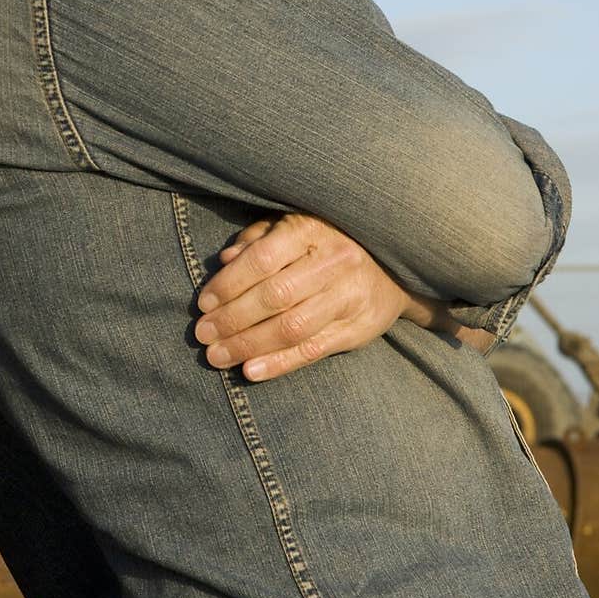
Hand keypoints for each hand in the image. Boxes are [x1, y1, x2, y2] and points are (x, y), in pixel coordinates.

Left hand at [194, 213, 492, 381]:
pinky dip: (280, 364)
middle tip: (203, 334)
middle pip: (275, 297)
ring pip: (292, 328)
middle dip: (232, 319)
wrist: (395, 266)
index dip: (229, 283)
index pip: (264, 259)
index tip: (203, 303)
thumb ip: (258, 239)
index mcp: (313, 230)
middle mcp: (335, 262)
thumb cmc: (327, 242)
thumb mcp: (293, 227)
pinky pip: (314, 350)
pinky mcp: (359, 328)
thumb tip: (224, 261)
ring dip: (249, 346)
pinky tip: (251, 371)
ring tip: (217, 356)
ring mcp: (350, 297)